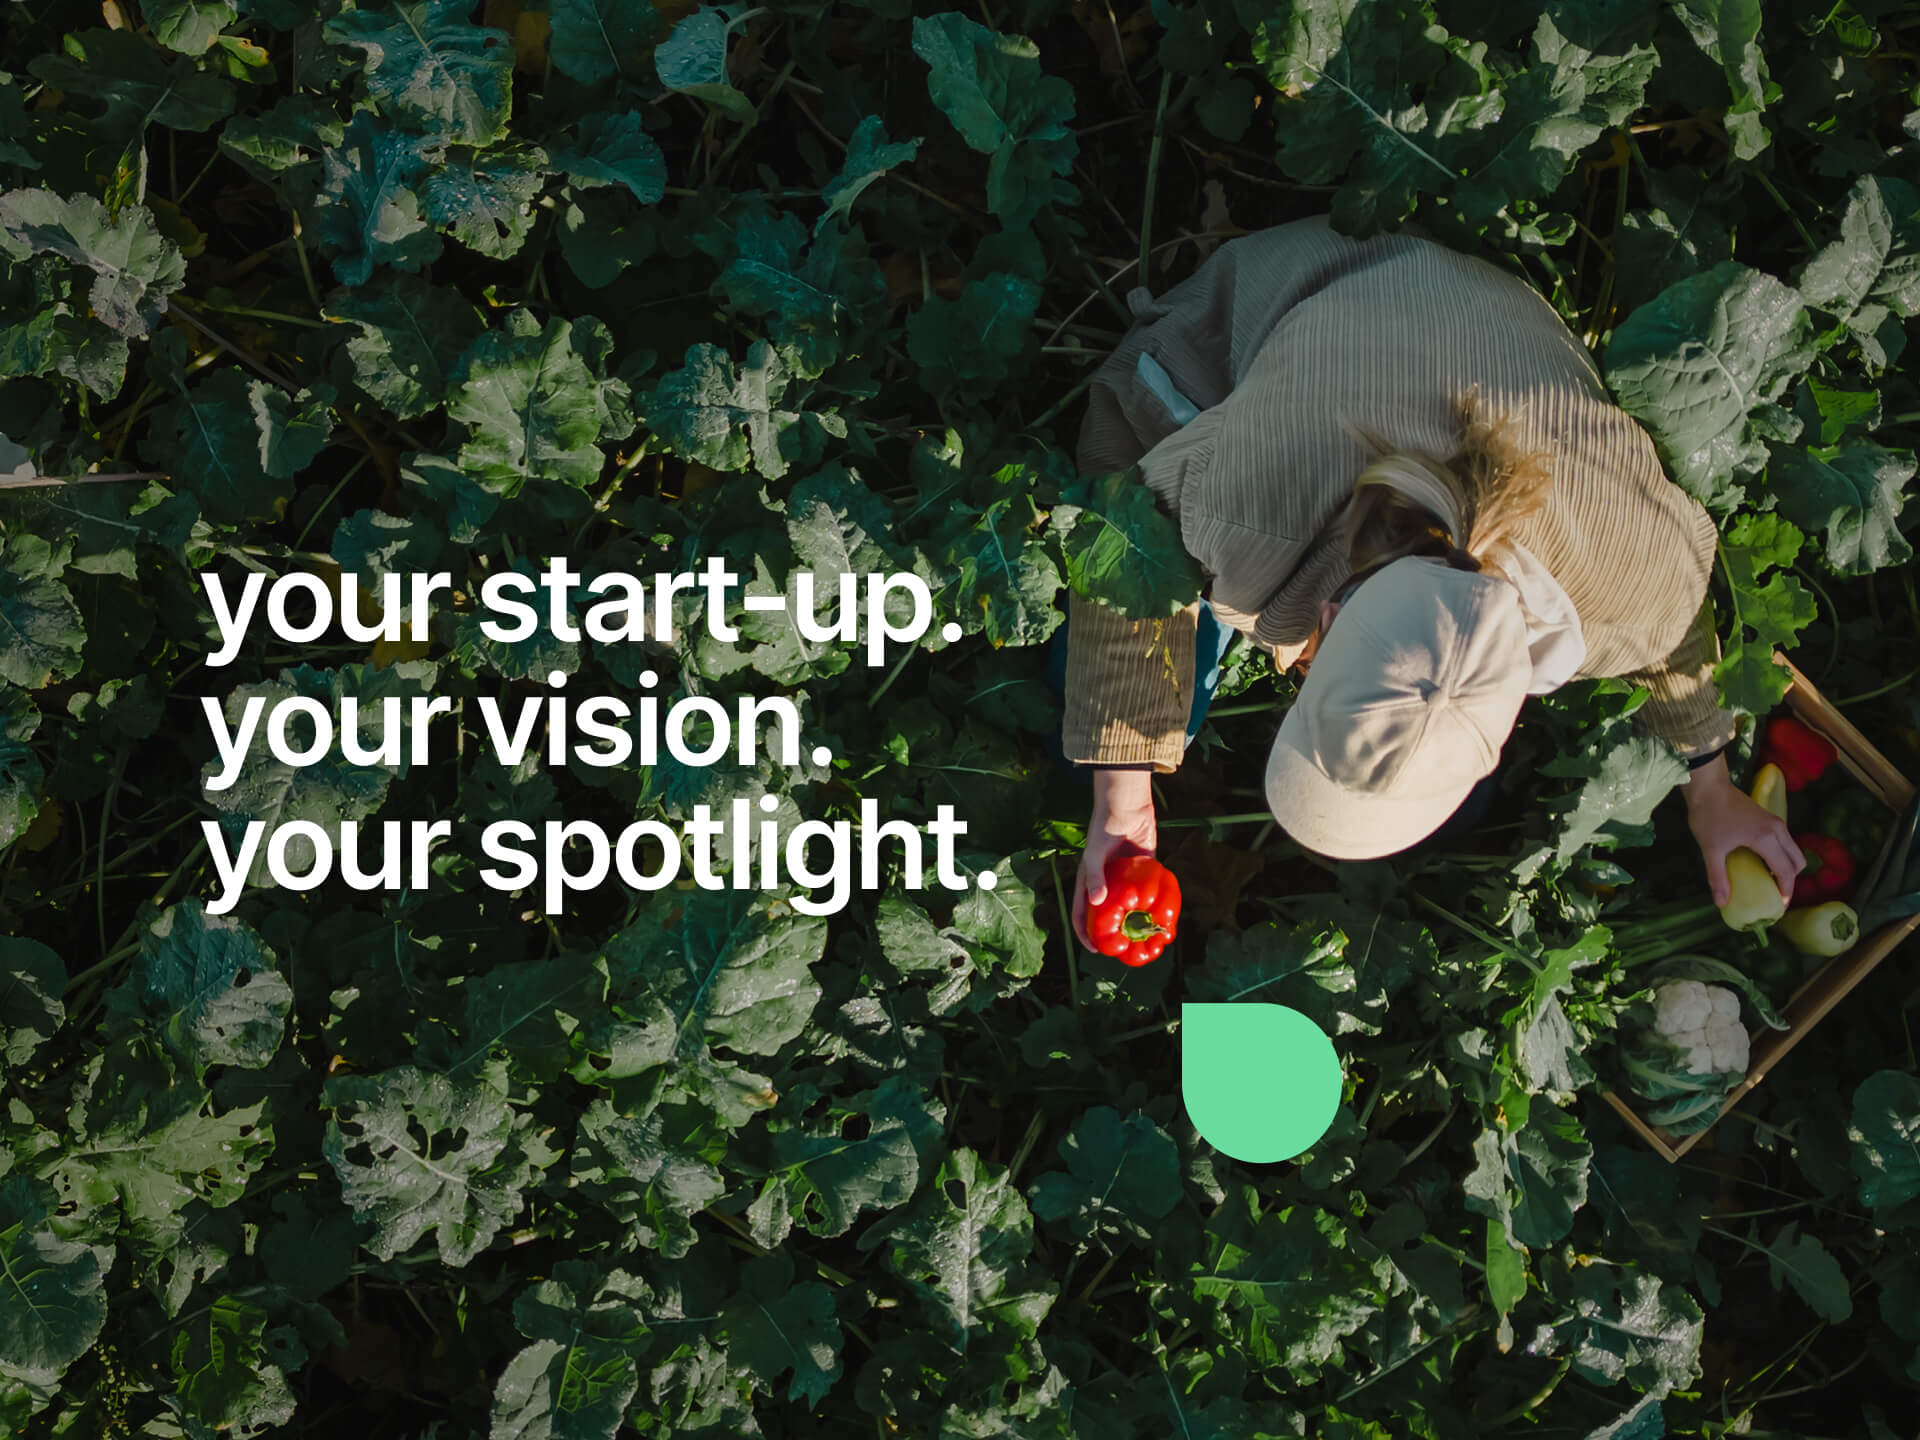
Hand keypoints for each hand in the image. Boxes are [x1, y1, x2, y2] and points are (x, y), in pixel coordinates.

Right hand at [1074, 770, 1157, 951]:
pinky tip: (1162, 916)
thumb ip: (1094, 878)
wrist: (1127, 807)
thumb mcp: (1094, 854)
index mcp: (1089, 881)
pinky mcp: (1144, 869)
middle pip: (1108, 914)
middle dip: (1114, 933)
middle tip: (1125, 949)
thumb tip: (1096, 903)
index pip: (1082, 913)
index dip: (1085, 933)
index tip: (1095, 950)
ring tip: (1147, 938)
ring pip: (1130, 905)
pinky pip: (1149, 891)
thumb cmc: (1104, 829)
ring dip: (1136, 921)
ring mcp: (1125, 878)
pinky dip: (1154, 904)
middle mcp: (1106, 882)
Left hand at [1682, 752, 1804, 905]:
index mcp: (1767, 839)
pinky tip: (1764, 862)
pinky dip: (1782, 855)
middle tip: (1775, 893)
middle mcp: (1778, 830)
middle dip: (1791, 880)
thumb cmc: (1709, 816)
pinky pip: (1785, 841)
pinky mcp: (1770, 818)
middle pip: (1797, 861)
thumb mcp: (1711, 850)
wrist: (1707, 786)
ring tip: (1770, 880)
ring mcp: (1776, 822)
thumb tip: (1722, 903)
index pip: (1785, 871)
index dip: (1785, 890)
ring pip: (1793, 850)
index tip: (1779, 905)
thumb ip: (1718, 877)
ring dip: (1787, 867)